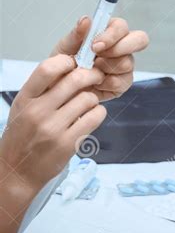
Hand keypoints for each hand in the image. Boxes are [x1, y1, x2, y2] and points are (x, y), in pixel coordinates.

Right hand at [0, 55, 106, 192]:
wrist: (17, 171)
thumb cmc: (23, 134)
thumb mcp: (24, 106)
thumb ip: (44, 88)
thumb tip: (73, 65)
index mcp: (25, 98)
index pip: (47, 69)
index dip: (66, 61)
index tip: (74, 64)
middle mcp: (38, 112)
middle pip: (75, 79)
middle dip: (91, 75)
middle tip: (95, 76)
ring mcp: (53, 129)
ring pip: (88, 98)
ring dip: (93, 97)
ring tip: (88, 102)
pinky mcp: (67, 144)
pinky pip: (95, 117)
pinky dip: (98, 112)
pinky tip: (92, 115)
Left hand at [51, 16, 148, 100]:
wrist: (59, 87)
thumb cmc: (64, 63)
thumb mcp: (65, 47)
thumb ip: (77, 34)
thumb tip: (86, 19)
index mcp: (109, 32)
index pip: (122, 26)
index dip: (112, 35)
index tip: (95, 45)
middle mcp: (122, 46)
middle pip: (140, 40)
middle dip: (121, 48)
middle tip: (99, 59)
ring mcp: (125, 65)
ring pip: (128, 63)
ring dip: (106, 68)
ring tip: (90, 72)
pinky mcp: (123, 83)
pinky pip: (123, 82)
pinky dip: (106, 83)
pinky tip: (94, 83)